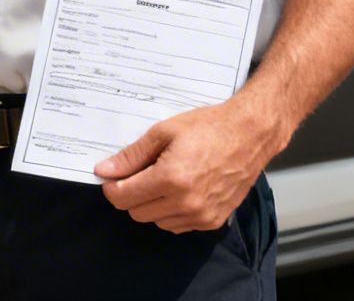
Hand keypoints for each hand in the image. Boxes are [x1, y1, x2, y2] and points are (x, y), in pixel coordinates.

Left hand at [94, 99, 285, 232]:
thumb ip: (132, 155)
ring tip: (165, 178)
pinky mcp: (213, 221)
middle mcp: (185, 202)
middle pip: (136, 212)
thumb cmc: (208, 127)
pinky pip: (177, 226)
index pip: (123, 197)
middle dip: (131, 194)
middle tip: (141, 172)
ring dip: (152, 204)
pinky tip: (180, 189)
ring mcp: (201, 215)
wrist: (250, 135)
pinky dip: (171, 212)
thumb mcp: (164, 132)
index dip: (112, 186)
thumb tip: (103, 170)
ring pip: (156, 221)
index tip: (113, 175)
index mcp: (170, 178)